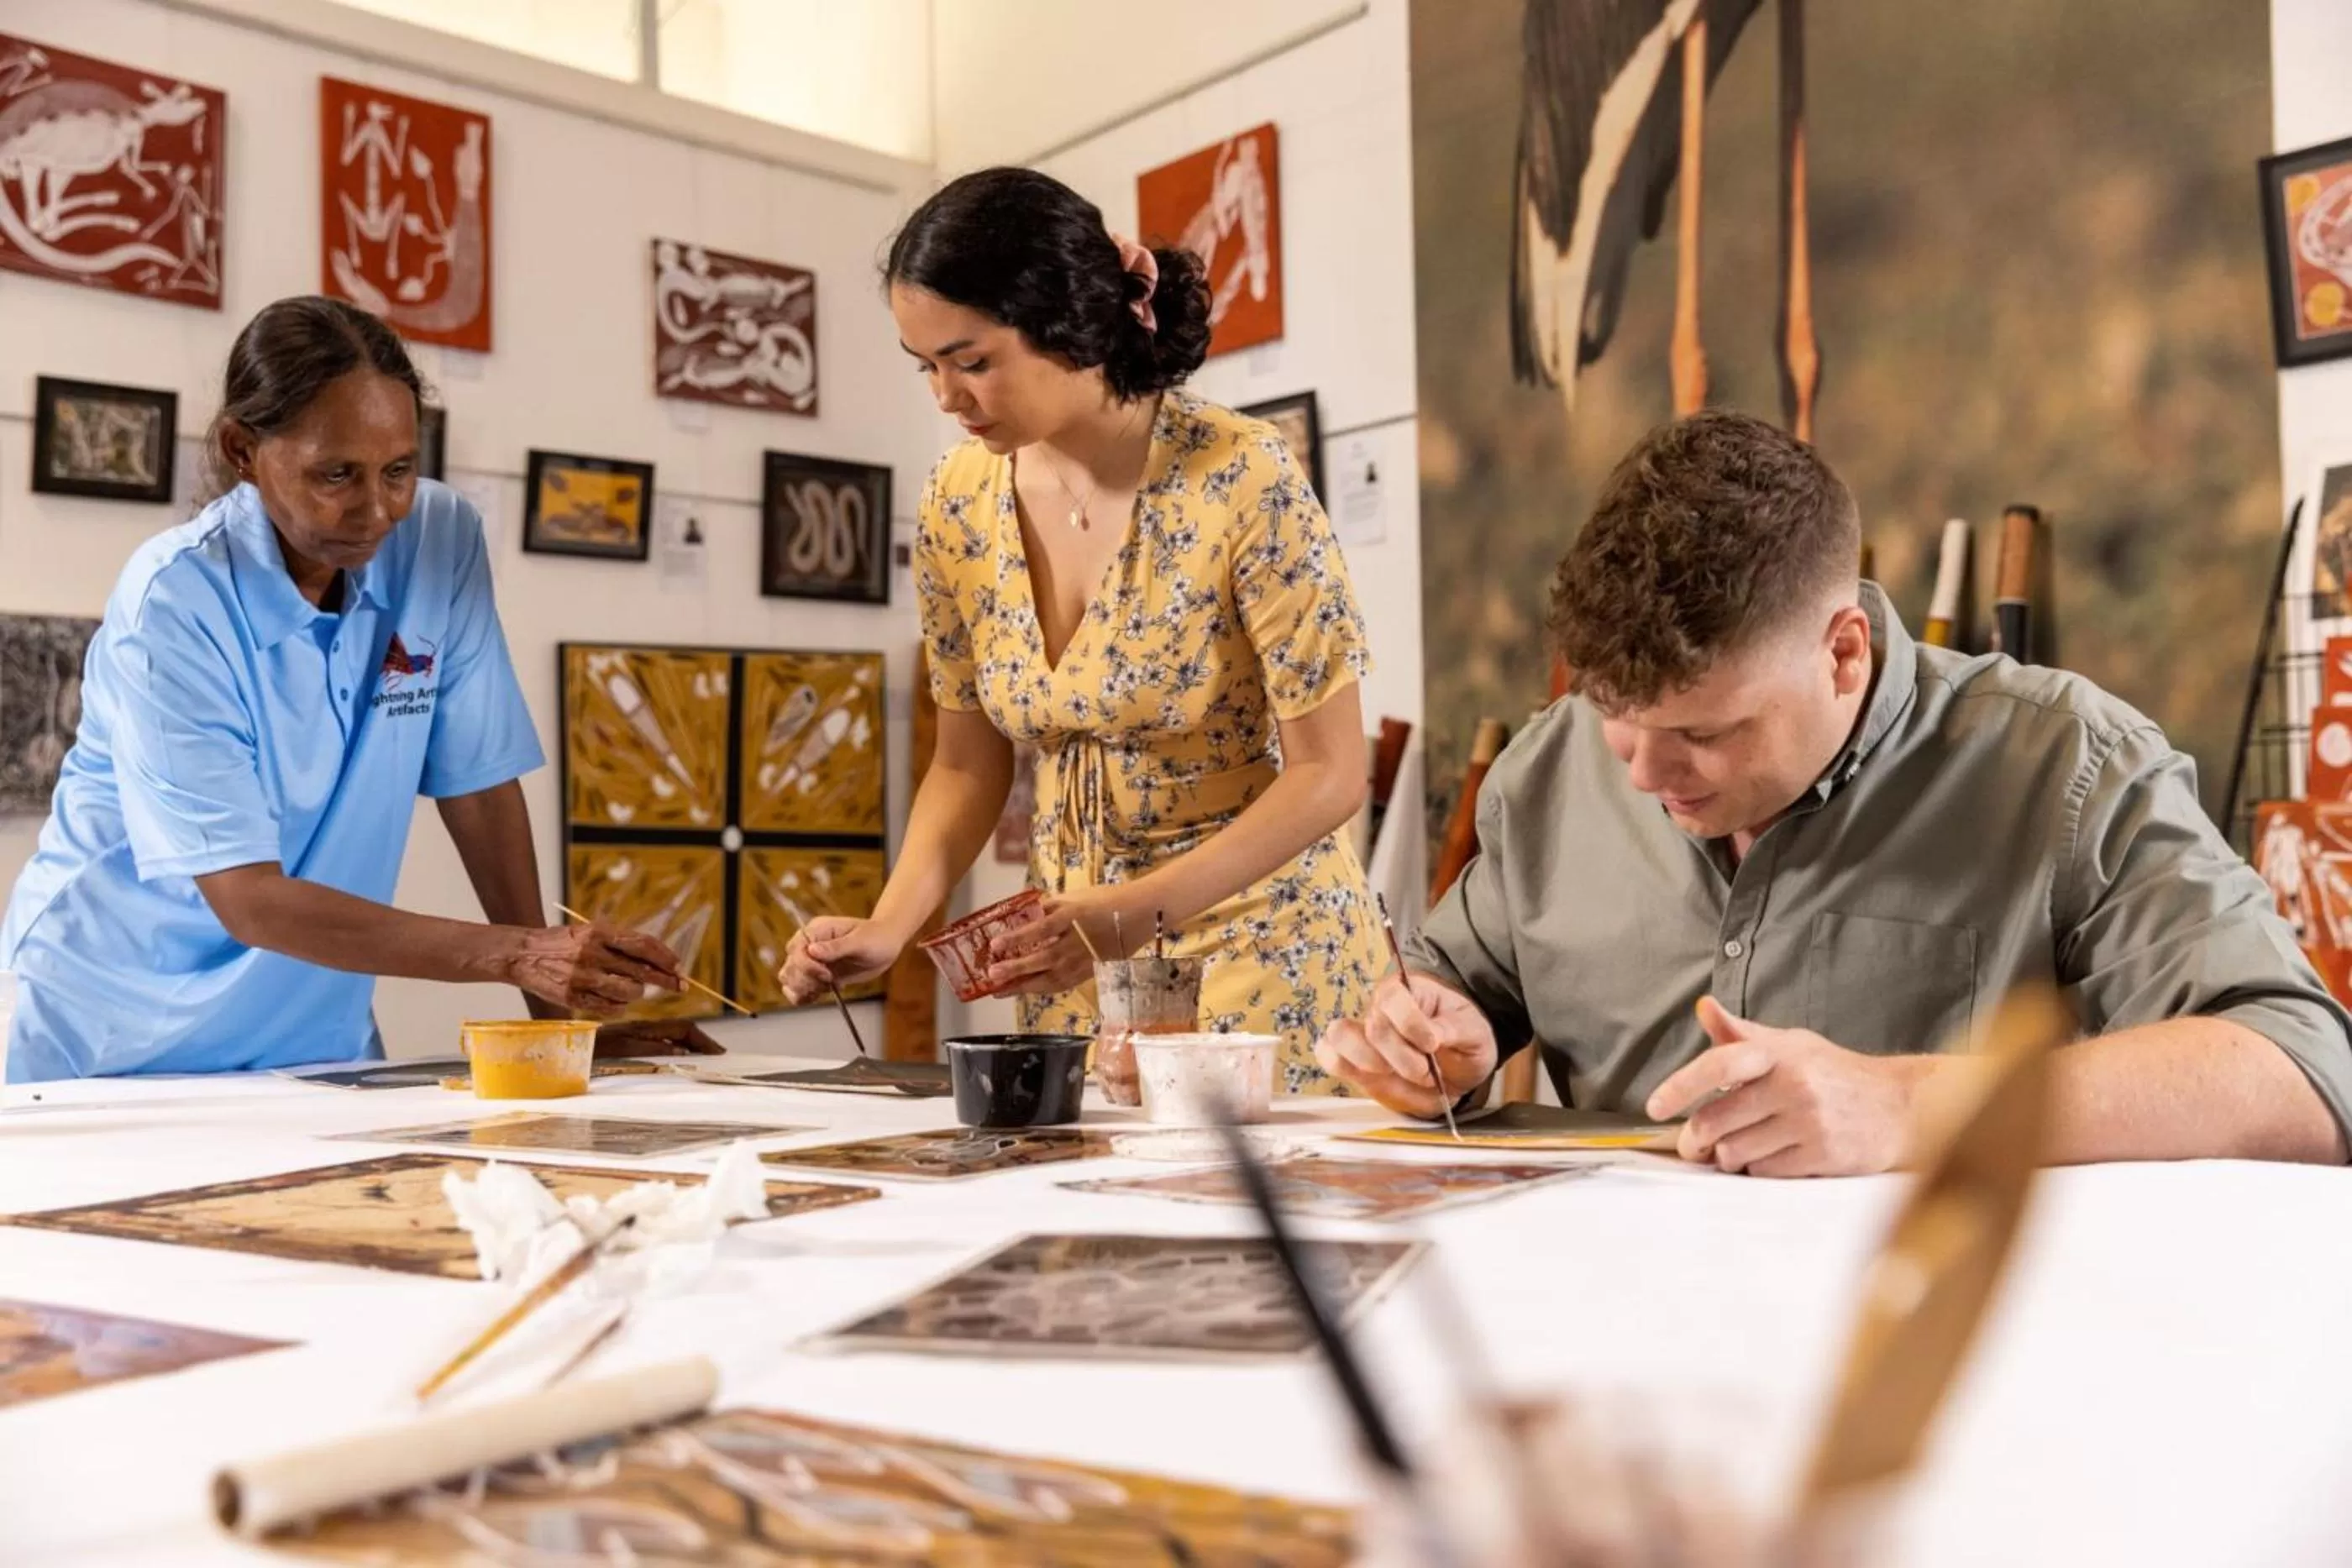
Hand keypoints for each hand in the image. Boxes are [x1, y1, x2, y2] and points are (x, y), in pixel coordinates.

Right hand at [504, 923, 681, 1016]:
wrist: (522, 954)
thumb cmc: (562, 943)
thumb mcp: (590, 932)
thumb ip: (619, 943)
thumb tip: (658, 961)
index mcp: (598, 932)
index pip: (642, 945)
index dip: (666, 957)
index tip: (679, 967)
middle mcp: (591, 954)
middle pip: (641, 971)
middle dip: (665, 980)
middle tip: (679, 986)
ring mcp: (581, 977)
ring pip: (628, 992)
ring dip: (638, 994)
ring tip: (633, 990)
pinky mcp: (572, 998)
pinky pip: (609, 1008)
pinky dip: (619, 1007)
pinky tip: (617, 1001)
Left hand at [594, 1018, 722, 1056]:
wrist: (566, 1045)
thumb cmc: (591, 1050)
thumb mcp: (622, 1050)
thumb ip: (651, 1048)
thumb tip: (681, 1049)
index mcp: (645, 1029)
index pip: (683, 1029)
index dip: (703, 1040)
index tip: (719, 1052)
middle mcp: (644, 1029)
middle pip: (681, 1030)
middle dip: (702, 1041)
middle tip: (718, 1055)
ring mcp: (638, 1034)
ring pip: (673, 1035)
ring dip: (691, 1044)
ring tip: (705, 1057)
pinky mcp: (631, 1040)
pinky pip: (662, 1040)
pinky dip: (678, 1047)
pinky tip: (680, 1056)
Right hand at [779, 916, 903, 1003]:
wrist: (886, 945)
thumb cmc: (876, 937)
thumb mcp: (860, 941)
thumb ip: (836, 947)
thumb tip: (813, 951)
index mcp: (816, 931)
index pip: (796, 950)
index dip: (807, 966)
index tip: (828, 975)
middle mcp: (808, 945)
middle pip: (789, 967)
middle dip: (806, 980)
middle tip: (829, 982)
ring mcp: (811, 961)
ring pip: (789, 978)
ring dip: (803, 989)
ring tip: (826, 988)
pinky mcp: (816, 975)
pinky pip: (797, 989)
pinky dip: (803, 996)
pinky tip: (820, 994)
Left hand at [983, 886, 1127, 996]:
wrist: (1140, 915)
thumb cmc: (1105, 900)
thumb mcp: (1075, 896)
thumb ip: (1049, 906)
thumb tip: (1021, 912)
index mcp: (1072, 916)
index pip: (1041, 929)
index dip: (1017, 937)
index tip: (995, 944)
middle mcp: (1076, 942)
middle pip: (1043, 958)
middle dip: (1016, 968)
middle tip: (992, 974)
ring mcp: (1083, 961)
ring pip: (1051, 978)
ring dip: (1024, 985)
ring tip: (1000, 990)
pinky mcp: (1088, 972)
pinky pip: (1062, 985)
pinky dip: (1043, 989)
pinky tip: (1027, 990)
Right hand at [1315, 972, 1496, 1117]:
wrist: (1460, 1065)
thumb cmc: (1464, 1038)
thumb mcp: (1471, 1029)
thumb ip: (1452, 1029)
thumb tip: (1432, 1036)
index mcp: (1407, 990)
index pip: (1392, 997)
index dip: (1410, 1023)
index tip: (1432, 1044)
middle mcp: (1378, 1009)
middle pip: (1372, 1028)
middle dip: (1401, 1058)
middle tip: (1426, 1072)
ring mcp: (1363, 1036)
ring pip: (1339, 1039)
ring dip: (1369, 1064)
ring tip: (1395, 1075)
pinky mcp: (1354, 1062)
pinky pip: (1330, 1057)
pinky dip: (1344, 1069)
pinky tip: (1374, 1079)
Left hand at [1644, 996, 1930, 1176]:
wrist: (1900, 1106)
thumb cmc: (1836, 1074)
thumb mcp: (1793, 1045)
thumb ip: (1744, 1035)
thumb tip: (1704, 1007)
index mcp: (1779, 1054)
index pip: (1719, 1063)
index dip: (1681, 1085)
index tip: (1656, 1106)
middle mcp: (1792, 1085)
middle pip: (1717, 1119)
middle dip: (1697, 1137)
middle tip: (1695, 1143)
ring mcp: (1807, 1122)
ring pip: (1736, 1151)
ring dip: (1729, 1155)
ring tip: (1742, 1146)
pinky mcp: (1821, 1155)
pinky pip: (1764, 1171)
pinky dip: (1757, 1168)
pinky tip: (1771, 1156)